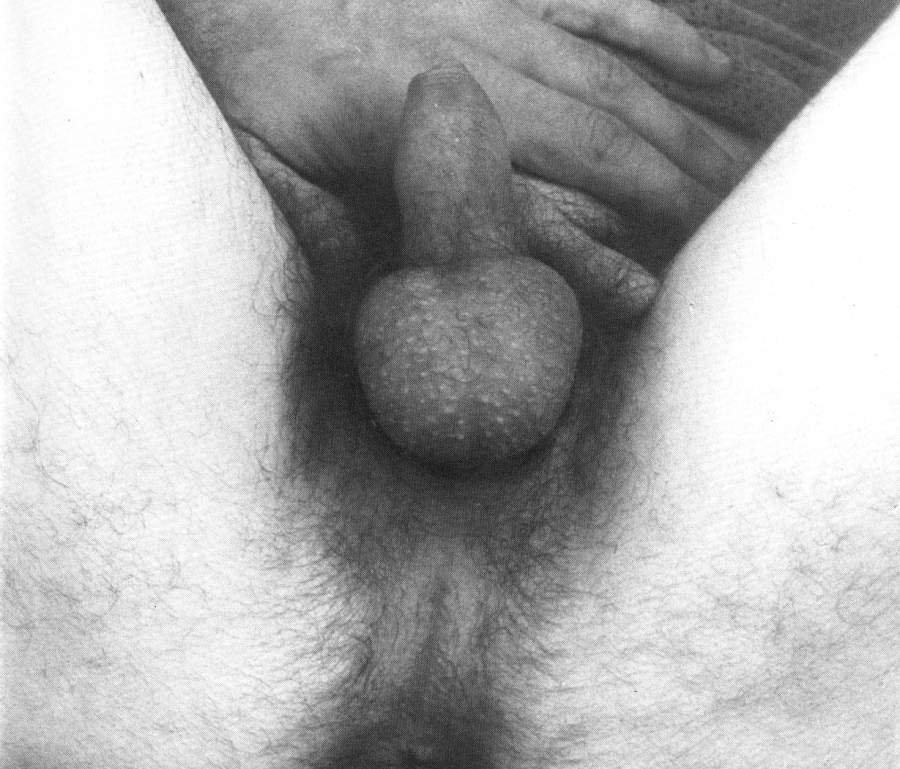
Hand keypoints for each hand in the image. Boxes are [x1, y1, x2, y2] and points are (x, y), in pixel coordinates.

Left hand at [159, 0, 738, 236]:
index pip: (527, 200)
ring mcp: (495, 9)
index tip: (651, 294)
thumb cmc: (239, 63)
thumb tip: (381, 307)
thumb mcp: (260, 164)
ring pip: (613, 76)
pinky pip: (598, 1)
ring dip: (684, 129)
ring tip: (742, 173)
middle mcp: (472, 63)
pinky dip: (658, 34)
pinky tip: (709, 68)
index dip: (594, 251)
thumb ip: (325, 234)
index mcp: (414, 124)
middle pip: (598, 136)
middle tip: (736, 239)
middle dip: (675, 190)